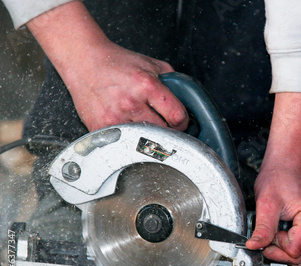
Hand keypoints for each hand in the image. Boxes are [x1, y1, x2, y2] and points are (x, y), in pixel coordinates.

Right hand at [27, 1, 187, 131]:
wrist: (83, 61)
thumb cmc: (117, 63)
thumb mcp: (152, 65)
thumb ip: (173, 82)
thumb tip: (189, 102)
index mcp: (147, 86)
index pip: (177, 117)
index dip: (183, 122)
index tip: (180, 122)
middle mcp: (131, 103)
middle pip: (163, 133)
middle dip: (169, 131)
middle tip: (165, 126)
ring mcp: (115, 118)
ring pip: (145, 140)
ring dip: (149, 136)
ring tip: (146, 125)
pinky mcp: (101, 128)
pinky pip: (124, 142)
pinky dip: (129, 138)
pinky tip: (128, 127)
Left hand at [246, 160, 300, 265]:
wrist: (289, 161)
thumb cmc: (280, 175)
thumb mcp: (267, 202)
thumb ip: (262, 228)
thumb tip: (253, 247)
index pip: (294, 252)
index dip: (276, 247)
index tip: (267, 234)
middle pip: (300, 256)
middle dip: (280, 249)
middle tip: (270, 231)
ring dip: (286, 246)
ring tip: (278, 227)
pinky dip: (293, 242)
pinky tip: (286, 228)